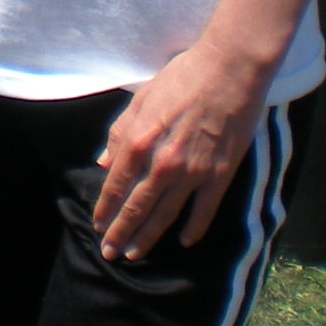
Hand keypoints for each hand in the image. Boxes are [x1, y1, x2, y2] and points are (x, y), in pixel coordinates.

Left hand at [92, 38, 272, 261]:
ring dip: (148, 237)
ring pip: (165, 214)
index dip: (105, 208)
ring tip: (135, 255)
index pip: (116, 185)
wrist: (227, 71)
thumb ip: (119, 133)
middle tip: (109, 253)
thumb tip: (104, 164)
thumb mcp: (139, 99)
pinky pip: (204, 210)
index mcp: (138, 141)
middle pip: (137, 207)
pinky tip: (184, 242)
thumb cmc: (180, 78)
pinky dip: (194, 229)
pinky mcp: (220, 175)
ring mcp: (192, 172)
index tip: (98, 225)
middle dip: (120, 232)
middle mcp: (161, 162)